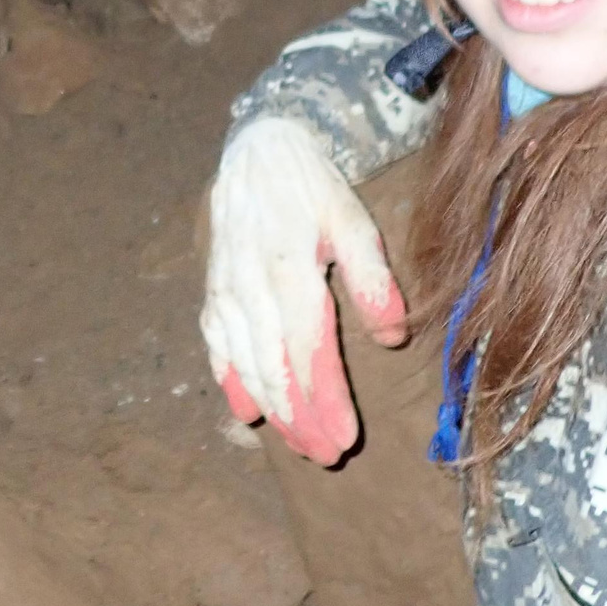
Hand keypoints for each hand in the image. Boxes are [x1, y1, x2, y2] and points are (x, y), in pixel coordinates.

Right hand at [200, 116, 405, 465]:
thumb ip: (373, 277)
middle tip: (328, 455)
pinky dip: (230, 382)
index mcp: (289, 266)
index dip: (326, 398)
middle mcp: (249, 283)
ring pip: (244, 363)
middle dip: (301, 418)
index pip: (308, 348)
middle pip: (274, 367)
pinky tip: (247, 413)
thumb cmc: (313, 189)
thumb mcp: (354, 219)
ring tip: (299, 444)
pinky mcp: (212, 290)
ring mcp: (225, 289)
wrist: (258, 150)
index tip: (347, 437)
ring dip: (271, 409)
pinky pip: (217, 346)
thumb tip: (394, 337)